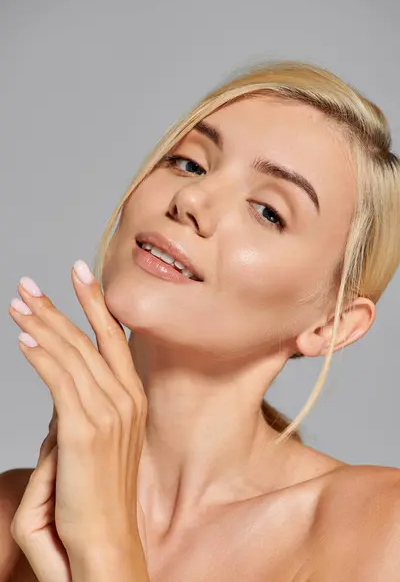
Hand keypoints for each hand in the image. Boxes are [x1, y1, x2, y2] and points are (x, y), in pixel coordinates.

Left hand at [8, 260, 148, 578]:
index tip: (80, 275)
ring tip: (18, 303)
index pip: (112, 340)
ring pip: (72, 355)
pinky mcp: (85, 431)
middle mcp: (126, 400)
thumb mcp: (93, 447)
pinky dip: (41, 357)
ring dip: (42, 325)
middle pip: (90, 339)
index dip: (96, 304)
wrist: (108, 544)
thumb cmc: (97, 500)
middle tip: (31, 283)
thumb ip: (77, 418)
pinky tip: (23, 338)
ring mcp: (109, 414)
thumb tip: (56, 408)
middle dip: (60, 305)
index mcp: (132, 399)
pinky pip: (60, 382)